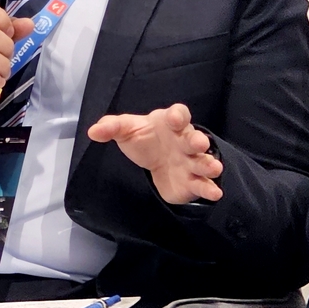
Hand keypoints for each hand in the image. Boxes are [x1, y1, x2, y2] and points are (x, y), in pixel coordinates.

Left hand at [88, 103, 222, 203]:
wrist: (156, 161)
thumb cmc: (144, 138)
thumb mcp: (126, 130)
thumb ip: (111, 127)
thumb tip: (93, 131)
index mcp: (170, 123)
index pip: (178, 114)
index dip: (178, 115)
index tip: (174, 119)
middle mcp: (184, 140)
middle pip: (194, 138)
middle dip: (197, 141)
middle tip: (199, 144)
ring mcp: (191, 161)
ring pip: (203, 161)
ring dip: (208, 163)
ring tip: (213, 168)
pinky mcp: (193, 180)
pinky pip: (203, 183)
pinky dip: (210, 188)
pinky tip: (215, 193)